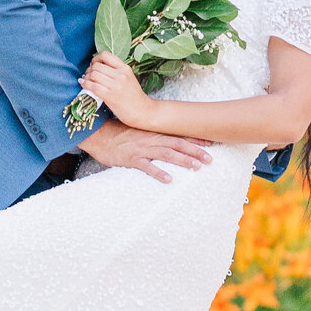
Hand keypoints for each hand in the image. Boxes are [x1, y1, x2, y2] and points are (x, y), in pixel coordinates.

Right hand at [79, 118, 212, 182]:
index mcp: (154, 132)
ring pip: (167, 154)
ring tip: (196, 167)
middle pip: (177, 144)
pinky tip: (169, 179)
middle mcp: (151, 139)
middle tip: (210, 159)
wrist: (99, 134)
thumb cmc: (120, 133)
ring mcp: (142, 149)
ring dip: (183, 161)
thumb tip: (169, 139)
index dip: (195, 139)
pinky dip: (158, 172)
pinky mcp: (132, 159)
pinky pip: (147, 167)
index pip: (179, 134)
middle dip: (195, 151)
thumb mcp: (140, 131)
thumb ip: (154, 135)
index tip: (211, 142)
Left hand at [81, 52, 156, 128]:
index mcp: (125, 68)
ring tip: (86, 80)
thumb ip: (116, 71)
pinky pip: (93, 86)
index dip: (95, 58)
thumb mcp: (128, 78)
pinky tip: (83, 85)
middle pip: (97, 66)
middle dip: (89, 69)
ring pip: (93, 75)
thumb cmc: (134, 96)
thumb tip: (97, 67)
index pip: (105, 55)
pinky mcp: (110, 96)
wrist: (143, 111)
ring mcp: (115, 85)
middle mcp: (120, 74)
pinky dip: (85, 85)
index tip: (93, 64)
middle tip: (88, 75)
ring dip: (86, 77)